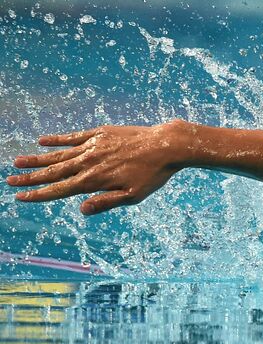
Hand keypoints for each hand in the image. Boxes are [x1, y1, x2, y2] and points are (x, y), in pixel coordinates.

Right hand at [8, 121, 192, 215]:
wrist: (166, 145)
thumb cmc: (152, 174)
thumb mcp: (133, 195)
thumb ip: (106, 202)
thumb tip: (82, 210)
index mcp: (94, 180)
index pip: (59, 190)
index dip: (38, 194)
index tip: (20, 197)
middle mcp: (88, 162)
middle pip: (53, 172)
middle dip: (30, 178)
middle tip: (9, 181)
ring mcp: (93, 146)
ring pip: (59, 154)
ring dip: (37, 159)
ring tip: (18, 161)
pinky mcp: (99, 133)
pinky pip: (73, 137)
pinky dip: (56, 140)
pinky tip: (42, 141)